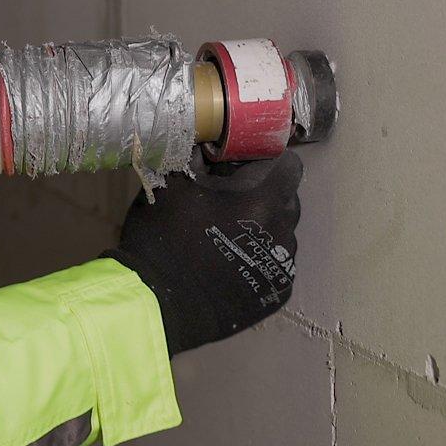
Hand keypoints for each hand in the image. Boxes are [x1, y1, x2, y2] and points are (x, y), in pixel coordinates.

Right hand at [105, 150, 304, 354]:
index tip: (240, 167)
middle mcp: (284, 231)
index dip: (265, 161)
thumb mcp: (170, 185)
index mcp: (263, 200)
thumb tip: (204, 141)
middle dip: (264, 193)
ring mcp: (283, 266)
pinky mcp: (277, 293)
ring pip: (283, 233)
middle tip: (227, 200)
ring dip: (262, 227)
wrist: (156, 304)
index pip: (289, 166)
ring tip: (226, 235)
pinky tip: (228, 264)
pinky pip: (275, 264)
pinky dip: (258, 258)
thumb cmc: (162, 238)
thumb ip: (194, 156)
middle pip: (287, 199)